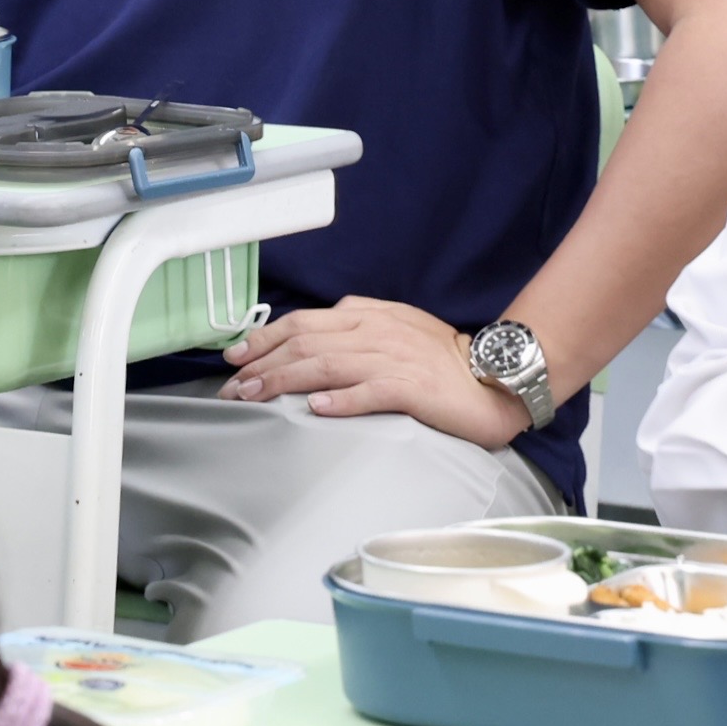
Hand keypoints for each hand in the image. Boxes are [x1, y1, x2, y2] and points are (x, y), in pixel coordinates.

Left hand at [222, 295, 527, 448]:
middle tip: (232, 387)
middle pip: (304, 344)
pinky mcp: (413, 388)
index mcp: (366, 316)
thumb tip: (307, 336)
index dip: (262, 339)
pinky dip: (341, 400)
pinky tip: (315, 409)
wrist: (494, 378)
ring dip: (284, 381)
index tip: (233, 358)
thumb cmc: (440, 358)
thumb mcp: (394, 327)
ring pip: (326, 365)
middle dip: (261, 364)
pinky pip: (370, 392)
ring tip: (254, 396)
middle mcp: (375, 332)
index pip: (302, 323)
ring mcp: (393, 359)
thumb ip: (353, 325)